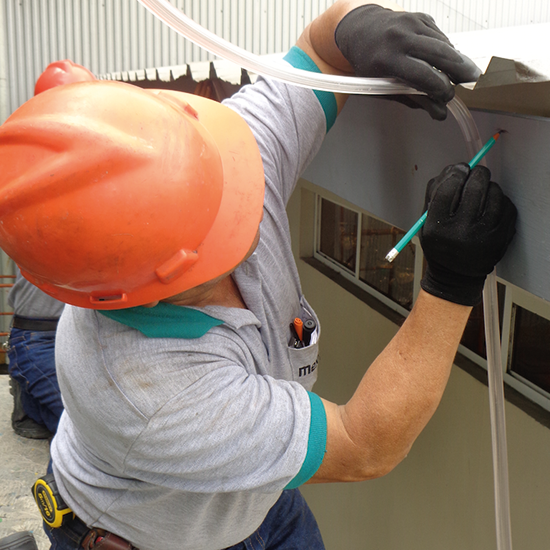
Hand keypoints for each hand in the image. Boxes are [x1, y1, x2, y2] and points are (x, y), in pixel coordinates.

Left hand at [334, 5, 480, 119]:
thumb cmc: (369, 64)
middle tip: (472, 83)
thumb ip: (411, 99)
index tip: (448, 97)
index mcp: (388, 59)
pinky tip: (445, 60)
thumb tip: (439, 112)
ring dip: (456, 61)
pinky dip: (446, 50)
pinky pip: (440, 37)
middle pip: (442, 55)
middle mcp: (401, 38)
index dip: (441, 88)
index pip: (424, 75)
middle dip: (461, 71)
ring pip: (445, 45)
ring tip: (463, 75)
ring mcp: (412, 23)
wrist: (361, 29)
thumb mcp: (382, 86)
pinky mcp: (421, 17)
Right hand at [420, 163, 516, 305]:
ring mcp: (483, 235)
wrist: (455, 276)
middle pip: (474, 187)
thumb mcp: (425, 223)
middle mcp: (460, 232)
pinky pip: (506, 205)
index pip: (447, 189)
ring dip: (489, 186)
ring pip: (494, 193)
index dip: (454, 173)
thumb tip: (454, 169)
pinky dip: (500, 199)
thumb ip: (434, 195)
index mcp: (437, 228)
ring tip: (482, 192)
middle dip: (475, 174)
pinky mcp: (500, 237)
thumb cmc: (440, 245)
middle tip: (474, 173)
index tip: (459, 170)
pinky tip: (491, 204)